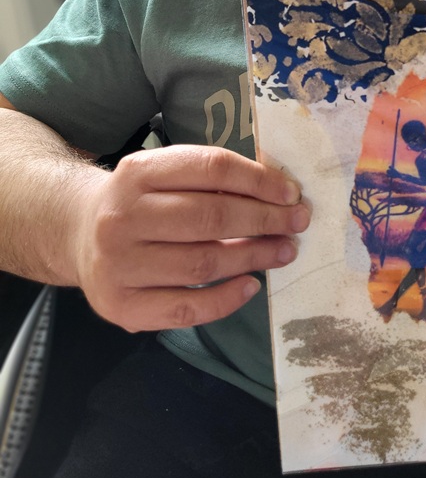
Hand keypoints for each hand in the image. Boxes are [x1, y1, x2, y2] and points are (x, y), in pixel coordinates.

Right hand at [73, 145, 309, 331]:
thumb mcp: (164, 174)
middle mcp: (123, 216)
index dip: (259, 180)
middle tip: (297, 223)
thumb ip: (212, 179)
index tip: (292, 193)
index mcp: (138, 172)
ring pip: (203, 263)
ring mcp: (118, 264)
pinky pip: (186, 308)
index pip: (211, 169)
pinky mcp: (120, 305)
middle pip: (210, 217)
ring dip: (253, 258)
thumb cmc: (140, 201)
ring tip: (283, 252)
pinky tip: (250, 286)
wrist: (78, 232)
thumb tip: (280, 192)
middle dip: (264, 220)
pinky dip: (226, 300)